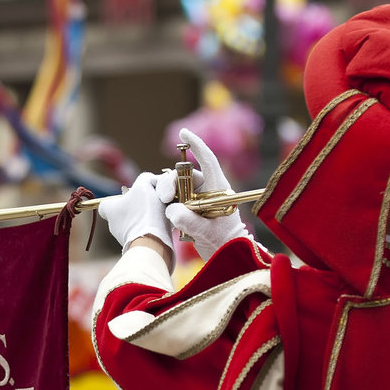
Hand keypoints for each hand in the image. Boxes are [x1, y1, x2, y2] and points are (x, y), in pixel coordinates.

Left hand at [97, 171, 175, 261]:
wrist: (153, 243)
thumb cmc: (144, 213)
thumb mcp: (144, 185)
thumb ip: (144, 179)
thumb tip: (148, 181)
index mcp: (110, 211)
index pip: (106, 204)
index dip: (118, 198)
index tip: (132, 195)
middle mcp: (114, 226)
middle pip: (125, 212)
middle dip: (139, 206)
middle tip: (153, 201)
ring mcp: (126, 238)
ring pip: (137, 222)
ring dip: (149, 217)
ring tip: (163, 213)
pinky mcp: (139, 246)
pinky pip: (146, 233)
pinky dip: (155, 228)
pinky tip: (166, 225)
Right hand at [167, 128, 252, 260]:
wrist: (226, 257)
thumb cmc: (225, 242)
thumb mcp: (207, 231)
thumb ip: (189, 219)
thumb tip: (171, 208)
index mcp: (218, 188)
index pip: (207, 160)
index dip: (196, 145)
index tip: (184, 133)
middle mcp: (206, 190)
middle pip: (183, 175)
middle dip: (170, 183)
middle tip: (164, 198)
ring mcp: (196, 200)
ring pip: (175, 188)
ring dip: (166, 195)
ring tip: (164, 210)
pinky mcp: (188, 210)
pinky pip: (172, 201)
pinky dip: (165, 205)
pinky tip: (164, 215)